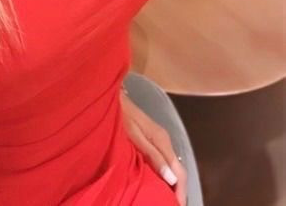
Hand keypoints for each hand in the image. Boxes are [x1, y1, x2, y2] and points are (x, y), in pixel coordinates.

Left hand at [120, 87, 186, 205]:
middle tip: (173, 204)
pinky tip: (158, 181)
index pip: (180, 172)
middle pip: (178, 169)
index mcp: (163, 141)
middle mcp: (165, 140)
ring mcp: (159, 138)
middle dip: (178, 189)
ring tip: (167, 197)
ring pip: (172, 165)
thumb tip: (171, 179)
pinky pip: (164, 159)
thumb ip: (153, 156)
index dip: (181, 191)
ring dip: (172, 182)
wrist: (112, 97)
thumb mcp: (135, 137)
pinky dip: (164, 173)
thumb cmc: (120, 116)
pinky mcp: (151, 137)